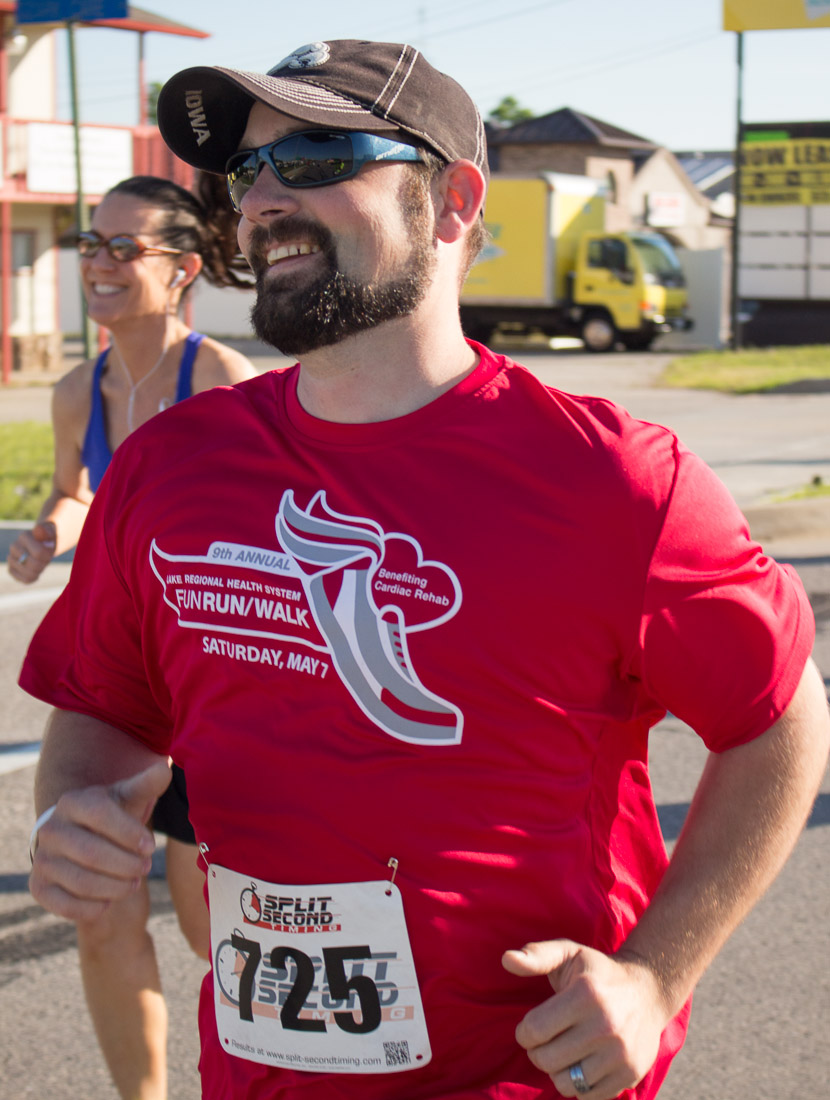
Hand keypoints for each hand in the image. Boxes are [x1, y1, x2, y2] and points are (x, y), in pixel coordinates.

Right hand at [7, 521, 56, 582]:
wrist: (43, 543)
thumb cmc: (48, 539)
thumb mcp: (51, 533)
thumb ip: (46, 531)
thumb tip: (38, 529)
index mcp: (23, 536)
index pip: (38, 553)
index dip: (48, 556)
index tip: (49, 551)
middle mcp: (14, 547)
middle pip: (33, 564)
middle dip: (43, 563)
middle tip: (45, 558)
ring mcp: (11, 558)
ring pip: (29, 574)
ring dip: (39, 570)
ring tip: (40, 562)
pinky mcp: (11, 569)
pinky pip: (25, 580)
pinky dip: (34, 577)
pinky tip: (36, 570)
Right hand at [29, 761, 171, 923]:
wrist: (82, 846)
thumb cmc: (112, 818)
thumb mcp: (128, 798)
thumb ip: (146, 784)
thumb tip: (164, 771)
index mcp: (72, 802)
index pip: (100, 814)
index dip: (129, 832)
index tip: (150, 846)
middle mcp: (50, 829)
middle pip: (92, 853)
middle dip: (127, 864)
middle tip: (145, 867)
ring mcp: (41, 860)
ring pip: (82, 882)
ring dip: (117, 887)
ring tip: (134, 882)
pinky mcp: (38, 887)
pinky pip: (67, 906)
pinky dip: (95, 907)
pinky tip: (110, 899)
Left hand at [502, 939, 668, 1098]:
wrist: (648, 991)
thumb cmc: (598, 972)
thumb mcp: (568, 953)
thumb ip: (536, 956)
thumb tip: (507, 959)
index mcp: (585, 995)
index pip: (534, 1030)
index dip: (524, 1032)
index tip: (531, 1026)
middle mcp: (605, 1026)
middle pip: (546, 1060)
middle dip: (537, 1052)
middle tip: (545, 1040)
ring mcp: (620, 1054)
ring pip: (565, 1083)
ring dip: (556, 1070)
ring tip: (562, 1052)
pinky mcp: (629, 1074)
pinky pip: (587, 1097)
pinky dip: (578, 1085)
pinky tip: (581, 1063)